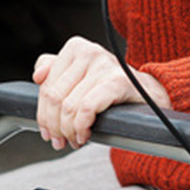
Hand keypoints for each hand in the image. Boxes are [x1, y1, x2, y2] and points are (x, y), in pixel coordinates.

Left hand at [32, 37, 171, 149]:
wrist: (151, 94)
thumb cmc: (113, 89)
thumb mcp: (81, 77)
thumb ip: (56, 71)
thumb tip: (38, 76)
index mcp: (76, 47)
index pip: (46, 86)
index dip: (43, 114)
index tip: (47, 132)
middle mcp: (89, 51)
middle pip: (54, 97)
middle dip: (54, 126)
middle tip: (60, 141)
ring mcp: (103, 65)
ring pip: (68, 106)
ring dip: (68, 131)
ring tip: (75, 139)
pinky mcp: (116, 81)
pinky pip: (86, 109)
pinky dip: (81, 127)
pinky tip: (85, 134)